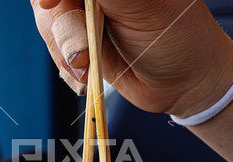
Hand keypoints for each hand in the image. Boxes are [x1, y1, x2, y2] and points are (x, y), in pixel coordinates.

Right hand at [31, 0, 232, 117]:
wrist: (182, 83)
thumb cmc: (175, 37)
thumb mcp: (141, 6)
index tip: (51, 4)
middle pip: (50, 1)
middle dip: (63, 27)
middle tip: (82, 53)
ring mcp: (87, 16)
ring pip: (50, 24)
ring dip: (64, 51)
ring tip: (87, 68)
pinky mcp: (82, 43)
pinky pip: (56, 49)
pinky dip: (66, 66)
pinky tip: (87, 75)